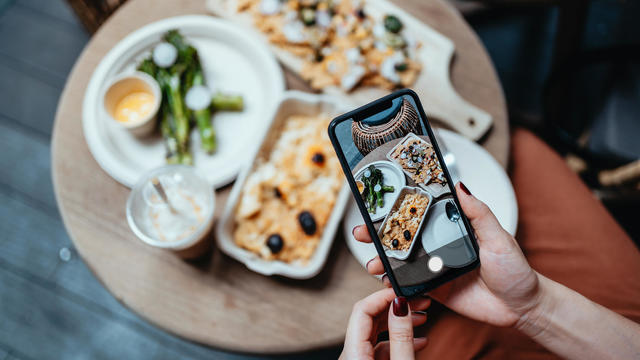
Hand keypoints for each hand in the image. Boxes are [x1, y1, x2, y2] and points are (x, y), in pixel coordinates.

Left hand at [340, 288, 431, 359]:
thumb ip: (401, 337)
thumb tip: (401, 306)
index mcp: (353, 354)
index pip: (362, 309)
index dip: (383, 296)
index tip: (402, 291)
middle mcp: (351, 355)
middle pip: (369, 318)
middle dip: (395, 306)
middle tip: (417, 301)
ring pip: (376, 331)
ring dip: (398, 321)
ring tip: (420, 316)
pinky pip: (379, 345)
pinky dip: (397, 339)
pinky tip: (418, 339)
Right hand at [353, 182, 539, 327]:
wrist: (521, 307)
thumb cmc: (515, 270)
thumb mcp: (498, 237)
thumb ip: (478, 213)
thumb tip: (461, 186)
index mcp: (452, 229)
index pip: (421, 215)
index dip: (398, 210)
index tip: (378, 204)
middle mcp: (440, 247)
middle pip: (404, 237)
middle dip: (378, 234)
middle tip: (362, 231)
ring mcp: (435, 269)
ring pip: (402, 262)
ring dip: (383, 260)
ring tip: (373, 261)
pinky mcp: (434, 290)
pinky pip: (410, 285)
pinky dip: (395, 284)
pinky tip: (386, 281)